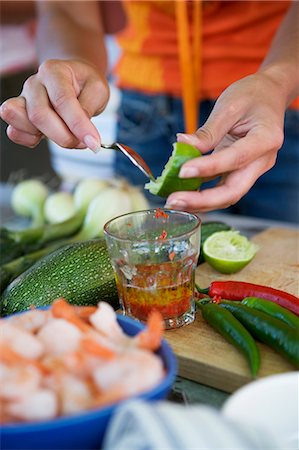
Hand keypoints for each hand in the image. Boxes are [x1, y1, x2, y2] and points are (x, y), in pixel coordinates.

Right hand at [0, 59, 108, 150]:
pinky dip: (31, 140)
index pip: (62, 100)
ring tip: (67, 135)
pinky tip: (48, 135)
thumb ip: (89, 109)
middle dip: (64, 136)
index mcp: (54, 71)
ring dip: (48, 137)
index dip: (78, 125)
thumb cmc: (85, 84)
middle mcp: (34, 83)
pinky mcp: (18, 115)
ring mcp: (23, 99)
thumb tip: (83, 133)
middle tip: (82, 142)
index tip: (93, 142)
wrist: (74, 80)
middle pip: (40, 115)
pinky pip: (15, 132)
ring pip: (23, 123)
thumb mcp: (97, 90)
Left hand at [166, 72, 285, 212]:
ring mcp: (253, 169)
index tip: (183, 171)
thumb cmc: (252, 95)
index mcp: (266, 139)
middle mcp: (262, 160)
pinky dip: (203, 194)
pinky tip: (183, 196)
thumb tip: (182, 144)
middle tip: (174, 201)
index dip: (209, 167)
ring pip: (228, 195)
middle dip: (203, 200)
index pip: (236, 158)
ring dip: (201, 202)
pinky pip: (222, 188)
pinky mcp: (241, 172)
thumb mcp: (229, 106)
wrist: (269, 95)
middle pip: (234, 190)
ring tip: (174, 202)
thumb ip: (208, 131)